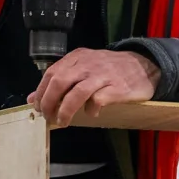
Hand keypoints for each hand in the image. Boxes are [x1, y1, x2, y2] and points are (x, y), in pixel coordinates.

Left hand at [28, 49, 160, 127]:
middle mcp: (88, 64)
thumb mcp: (84, 68)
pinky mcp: (118, 88)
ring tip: (63, 121)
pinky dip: (91, 109)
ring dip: (66, 110)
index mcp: (78, 57)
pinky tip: (91, 114)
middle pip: (60, 82)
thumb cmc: (110, 69)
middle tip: (48, 117)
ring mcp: (103, 75)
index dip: (41, 92)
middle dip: (49, 102)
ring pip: (77, 92)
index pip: (51, 73)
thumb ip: (60, 80)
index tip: (38, 108)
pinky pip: (99, 99)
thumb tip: (33, 98)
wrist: (145, 66)